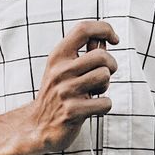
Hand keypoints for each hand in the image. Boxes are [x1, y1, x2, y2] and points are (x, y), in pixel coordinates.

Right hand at [25, 20, 119, 154]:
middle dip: (111, 65)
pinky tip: (92, 108)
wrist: (39, 126)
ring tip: (93, 92)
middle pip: (102, 56)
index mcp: (58, 55)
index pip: (83, 29)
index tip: (115, 39)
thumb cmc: (58, 93)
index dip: (104, 28)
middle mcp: (60, 71)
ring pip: (104, 76)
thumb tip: (105, 39)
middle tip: (103, 76)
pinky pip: (105, 102)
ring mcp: (65, 91)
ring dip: (105, 86)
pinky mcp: (73, 112)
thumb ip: (85, 53)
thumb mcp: (65, 68)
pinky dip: (104, 106)